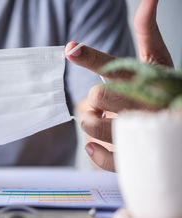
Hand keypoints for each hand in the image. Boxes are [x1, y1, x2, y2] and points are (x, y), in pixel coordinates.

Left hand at [66, 0, 172, 171]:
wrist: (180, 121)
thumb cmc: (165, 88)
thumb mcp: (159, 60)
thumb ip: (147, 32)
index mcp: (148, 78)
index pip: (117, 65)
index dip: (91, 57)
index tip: (71, 50)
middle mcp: (144, 105)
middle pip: (101, 96)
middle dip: (95, 97)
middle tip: (100, 99)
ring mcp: (140, 133)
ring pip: (97, 128)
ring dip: (89, 123)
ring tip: (96, 120)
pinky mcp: (135, 157)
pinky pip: (108, 160)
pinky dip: (95, 153)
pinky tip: (92, 144)